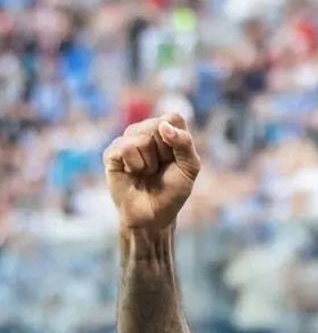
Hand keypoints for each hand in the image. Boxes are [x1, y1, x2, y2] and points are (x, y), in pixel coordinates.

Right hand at [104, 113, 201, 232]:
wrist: (153, 214)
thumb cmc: (173, 190)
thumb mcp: (190, 167)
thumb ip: (184, 143)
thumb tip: (163, 126)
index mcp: (167, 130)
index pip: (173, 118)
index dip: (177, 140)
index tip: (175, 158)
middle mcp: (146, 131)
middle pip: (157, 126)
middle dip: (164, 153)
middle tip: (160, 168)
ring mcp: (127, 139)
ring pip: (142, 138)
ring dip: (149, 162)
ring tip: (146, 172)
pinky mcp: (112, 152)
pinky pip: (126, 149)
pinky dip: (135, 166)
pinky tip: (133, 173)